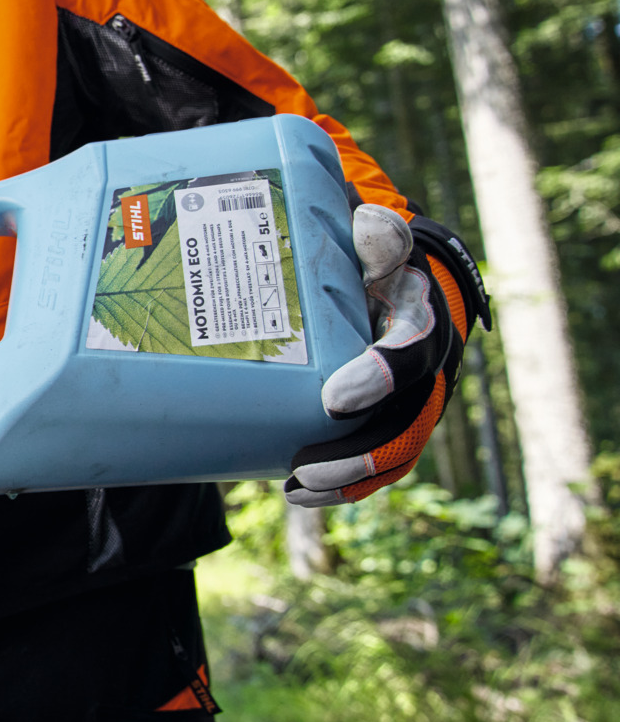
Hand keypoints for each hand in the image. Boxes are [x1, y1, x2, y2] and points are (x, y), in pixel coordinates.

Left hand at [286, 207, 488, 507]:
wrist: (391, 278)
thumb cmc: (370, 259)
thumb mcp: (373, 239)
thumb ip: (374, 234)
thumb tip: (373, 228)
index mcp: (420, 318)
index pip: (412, 351)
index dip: (380, 378)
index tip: (334, 401)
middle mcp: (424, 368)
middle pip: (406, 422)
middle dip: (361, 454)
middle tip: (305, 469)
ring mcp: (410, 399)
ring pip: (395, 451)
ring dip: (351, 479)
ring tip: (299, 489)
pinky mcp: (388, 418)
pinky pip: (377, 460)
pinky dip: (347, 484)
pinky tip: (302, 493)